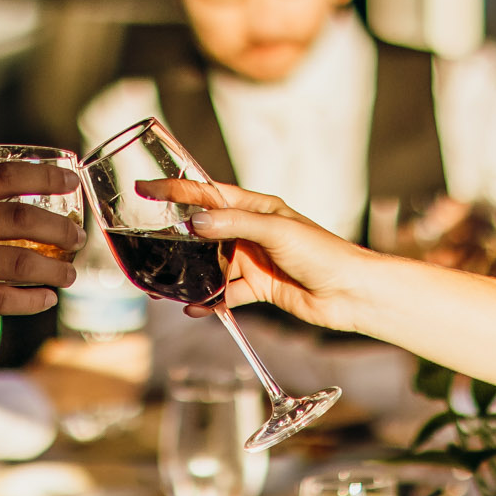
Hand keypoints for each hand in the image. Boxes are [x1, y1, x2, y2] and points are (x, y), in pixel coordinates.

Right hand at [0, 165, 81, 336]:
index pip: (8, 177)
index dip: (47, 178)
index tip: (70, 180)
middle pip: (25, 221)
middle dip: (60, 229)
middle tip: (76, 234)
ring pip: (22, 264)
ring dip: (54, 269)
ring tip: (68, 272)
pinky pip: (2, 299)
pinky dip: (31, 300)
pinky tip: (44, 299)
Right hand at [148, 179, 385, 335]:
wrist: (349, 292)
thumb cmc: (322, 252)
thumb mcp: (275, 231)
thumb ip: (233, 224)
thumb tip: (196, 222)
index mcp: (256, 208)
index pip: (207, 194)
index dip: (176, 190)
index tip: (146, 187)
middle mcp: (251, 231)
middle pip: (204, 231)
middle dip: (177, 238)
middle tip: (147, 242)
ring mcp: (253, 260)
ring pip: (211, 265)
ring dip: (190, 274)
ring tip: (164, 284)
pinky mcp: (258, 287)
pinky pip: (226, 293)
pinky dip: (210, 301)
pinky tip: (196, 308)